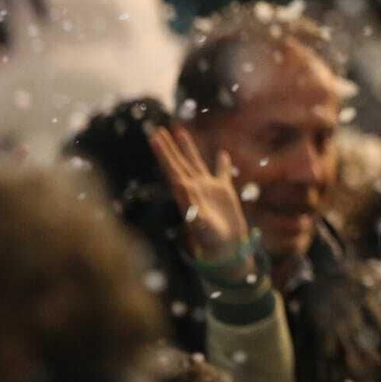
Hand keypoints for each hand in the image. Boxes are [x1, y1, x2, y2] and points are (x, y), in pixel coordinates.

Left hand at [148, 125, 253, 278]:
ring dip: (188, 148)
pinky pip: (222, 174)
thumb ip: (194, 213)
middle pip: (179, 163)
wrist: (226, 252)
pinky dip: (222, 164)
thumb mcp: (202, 227)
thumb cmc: (213, 242)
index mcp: (187, 194)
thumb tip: (185, 197)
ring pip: (196, 163)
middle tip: (157, 129)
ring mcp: (209, 190)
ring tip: (180, 130)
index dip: (164, 153)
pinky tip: (222, 153)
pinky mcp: (224, 193)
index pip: (172, 168)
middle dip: (168, 147)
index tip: (154, 138)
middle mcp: (194, 188)